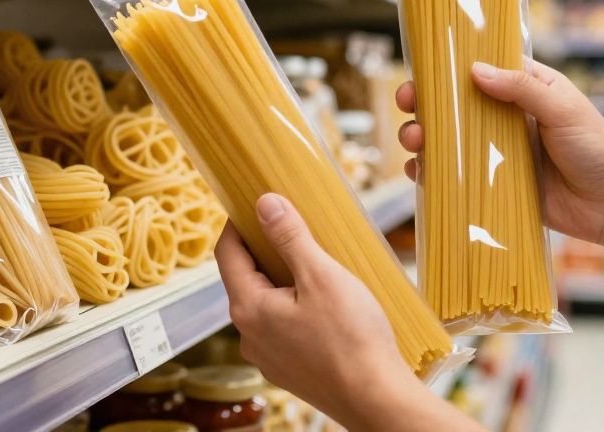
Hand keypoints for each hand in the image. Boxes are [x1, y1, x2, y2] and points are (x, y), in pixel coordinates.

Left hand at [216, 194, 476, 430]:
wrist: (377, 400)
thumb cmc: (352, 339)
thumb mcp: (321, 276)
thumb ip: (290, 237)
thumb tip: (264, 203)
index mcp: (249, 308)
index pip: (226, 253)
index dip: (237, 224)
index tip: (254, 203)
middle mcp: (249, 335)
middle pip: (245, 279)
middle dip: (265, 251)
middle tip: (293, 228)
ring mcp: (268, 356)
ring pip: (265, 304)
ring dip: (282, 280)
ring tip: (315, 265)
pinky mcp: (289, 369)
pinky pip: (282, 327)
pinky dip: (294, 307)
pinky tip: (324, 304)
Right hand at [397, 59, 603, 244]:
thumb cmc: (598, 150)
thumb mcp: (563, 109)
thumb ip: (521, 88)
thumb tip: (475, 70)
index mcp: (525, 89)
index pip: (480, 69)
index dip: (447, 70)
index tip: (422, 73)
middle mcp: (506, 118)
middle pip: (454, 105)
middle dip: (425, 104)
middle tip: (408, 106)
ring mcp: (497, 152)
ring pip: (449, 140)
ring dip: (423, 137)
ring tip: (414, 140)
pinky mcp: (494, 184)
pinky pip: (456, 175)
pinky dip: (432, 173)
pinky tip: (418, 172)